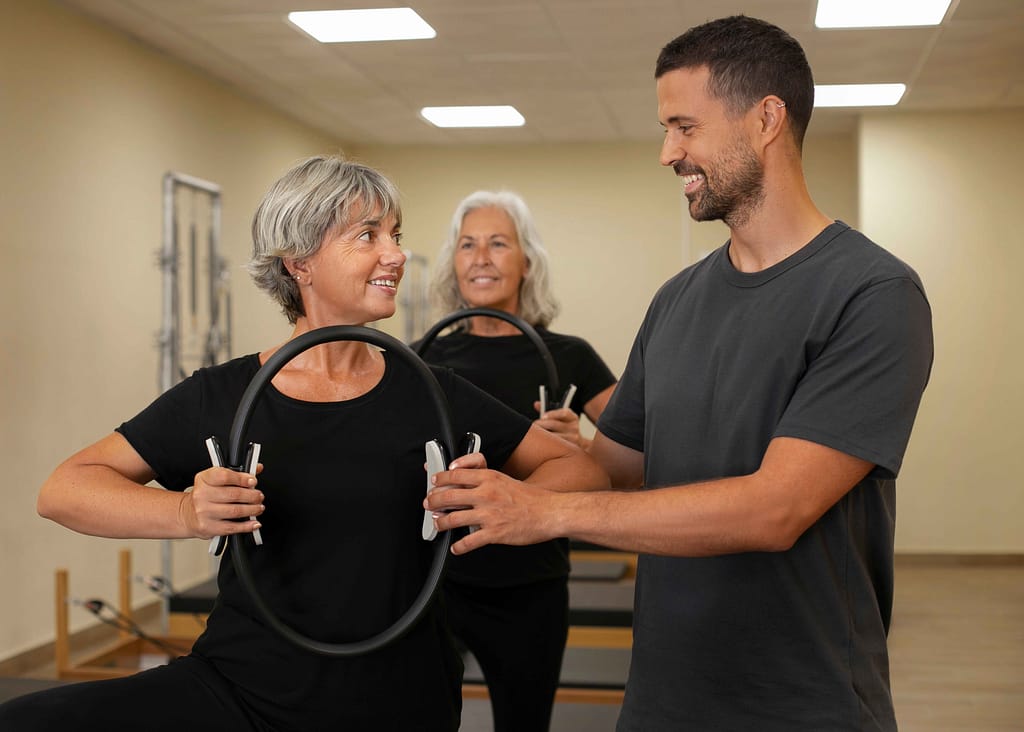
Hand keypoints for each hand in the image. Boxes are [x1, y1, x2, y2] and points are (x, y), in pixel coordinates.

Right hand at [180, 465, 263, 538]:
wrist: (187, 514)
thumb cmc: (205, 495)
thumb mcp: (215, 479)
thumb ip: (236, 474)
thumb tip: (257, 468)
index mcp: (204, 480)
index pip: (225, 476)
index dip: (242, 479)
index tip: (253, 481)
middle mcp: (202, 495)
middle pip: (234, 494)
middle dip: (252, 496)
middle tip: (259, 496)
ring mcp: (204, 512)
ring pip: (235, 511)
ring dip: (252, 510)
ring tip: (258, 507)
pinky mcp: (208, 527)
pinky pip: (232, 527)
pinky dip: (246, 526)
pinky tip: (254, 523)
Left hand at [424, 465, 559, 553]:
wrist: (550, 512)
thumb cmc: (531, 498)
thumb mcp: (505, 480)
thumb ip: (486, 481)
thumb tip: (466, 485)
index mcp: (489, 478)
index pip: (456, 474)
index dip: (440, 478)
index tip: (434, 482)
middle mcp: (486, 494)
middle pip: (449, 496)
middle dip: (434, 501)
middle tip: (429, 504)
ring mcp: (489, 514)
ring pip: (453, 519)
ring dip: (441, 523)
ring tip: (438, 525)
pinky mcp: (494, 533)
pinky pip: (468, 542)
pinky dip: (459, 547)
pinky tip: (456, 548)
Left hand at [533, 401, 584, 446]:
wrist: (578, 444)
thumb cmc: (565, 429)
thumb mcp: (561, 418)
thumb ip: (549, 412)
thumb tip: (536, 404)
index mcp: (572, 417)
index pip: (564, 413)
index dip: (552, 414)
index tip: (542, 416)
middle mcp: (574, 427)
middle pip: (555, 424)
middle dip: (542, 425)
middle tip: (533, 426)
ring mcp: (573, 438)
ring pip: (554, 436)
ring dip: (543, 435)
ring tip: (535, 435)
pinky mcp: (569, 448)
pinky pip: (556, 446)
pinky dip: (547, 444)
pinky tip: (541, 444)